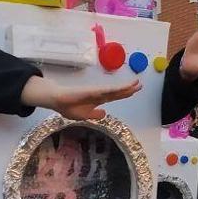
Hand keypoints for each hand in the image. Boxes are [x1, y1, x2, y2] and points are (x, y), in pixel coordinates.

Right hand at [21, 76, 140, 120]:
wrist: (56, 100)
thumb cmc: (68, 106)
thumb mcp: (84, 115)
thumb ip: (95, 114)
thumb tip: (105, 113)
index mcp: (98, 100)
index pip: (115, 96)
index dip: (125, 93)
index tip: (135, 90)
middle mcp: (99, 94)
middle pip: (117, 91)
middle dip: (129, 89)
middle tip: (140, 84)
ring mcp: (96, 92)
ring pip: (114, 90)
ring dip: (124, 87)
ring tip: (135, 83)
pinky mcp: (91, 91)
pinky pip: (105, 91)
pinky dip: (114, 90)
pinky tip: (122, 88)